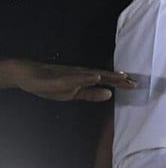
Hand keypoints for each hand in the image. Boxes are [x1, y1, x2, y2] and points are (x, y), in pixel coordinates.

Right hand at [0, 58, 136, 101]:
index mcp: (85, 79)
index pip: (107, 81)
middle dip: (119, 79)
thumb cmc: (51, 83)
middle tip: (135, 82)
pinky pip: (74, 77)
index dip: (121, 83)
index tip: (136, 85)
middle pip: (104, 75)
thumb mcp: (73, 94)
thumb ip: (91, 94)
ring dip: (107, 75)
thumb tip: (109, 94)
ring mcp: (71, 74)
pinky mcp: (59, 77)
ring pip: (92, 74)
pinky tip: (95, 77)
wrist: (27, 75)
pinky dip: (86, 77)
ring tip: (121, 77)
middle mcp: (81, 73)